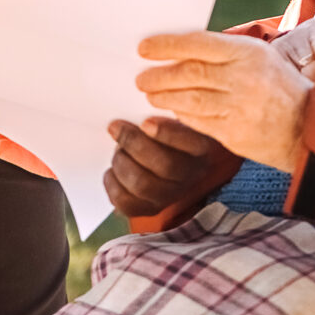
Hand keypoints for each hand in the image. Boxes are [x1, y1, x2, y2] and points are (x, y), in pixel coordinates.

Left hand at [104, 117, 229, 215]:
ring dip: (121, 162)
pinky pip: (126, 202)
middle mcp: (192, 175)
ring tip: (117, 150)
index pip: (194, 144)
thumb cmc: (160, 131)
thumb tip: (139, 106)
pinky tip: (112, 171)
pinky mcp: (149, 208)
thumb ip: (160, 112)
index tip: (145, 122)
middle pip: (165, 166)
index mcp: (202, 149)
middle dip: (133, 143)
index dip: (168, 134)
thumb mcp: (168, 116)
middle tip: (115, 127)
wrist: (155, 157)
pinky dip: (112, 183)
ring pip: (143, 184)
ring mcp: (171, 195)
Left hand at [135, 32, 311, 168]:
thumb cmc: (282, 88)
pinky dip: (181, 115)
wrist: (312, 127)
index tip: (145, 48)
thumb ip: (227, 54)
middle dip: (160, 74)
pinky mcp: (234, 133)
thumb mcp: (262, 59)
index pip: (199, 43)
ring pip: (190, 98)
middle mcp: (244, 78)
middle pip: (190, 72)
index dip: (168, 45)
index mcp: (250, 53)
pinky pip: (198, 122)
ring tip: (150, 93)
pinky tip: (172, 111)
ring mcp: (239, 107)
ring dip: (164, 96)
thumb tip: (183, 52)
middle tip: (141, 76)